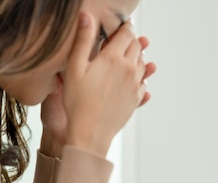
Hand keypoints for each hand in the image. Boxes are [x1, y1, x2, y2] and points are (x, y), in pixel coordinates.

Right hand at [63, 13, 153, 157]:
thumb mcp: (74, 67)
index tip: (120, 26)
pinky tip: (132, 79)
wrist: (91, 132)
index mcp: (115, 58)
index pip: (127, 34)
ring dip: (136, 57)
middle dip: (131, 40)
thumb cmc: (78, 101)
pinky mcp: (136, 99)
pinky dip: (140, 77)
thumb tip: (87, 16)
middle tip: (122, 39)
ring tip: (126, 57)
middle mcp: (130, 70)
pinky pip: (143, 82)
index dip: (124, 27)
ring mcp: (135, 85)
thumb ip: (83, 40)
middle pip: (137, 47)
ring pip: (142, 63)